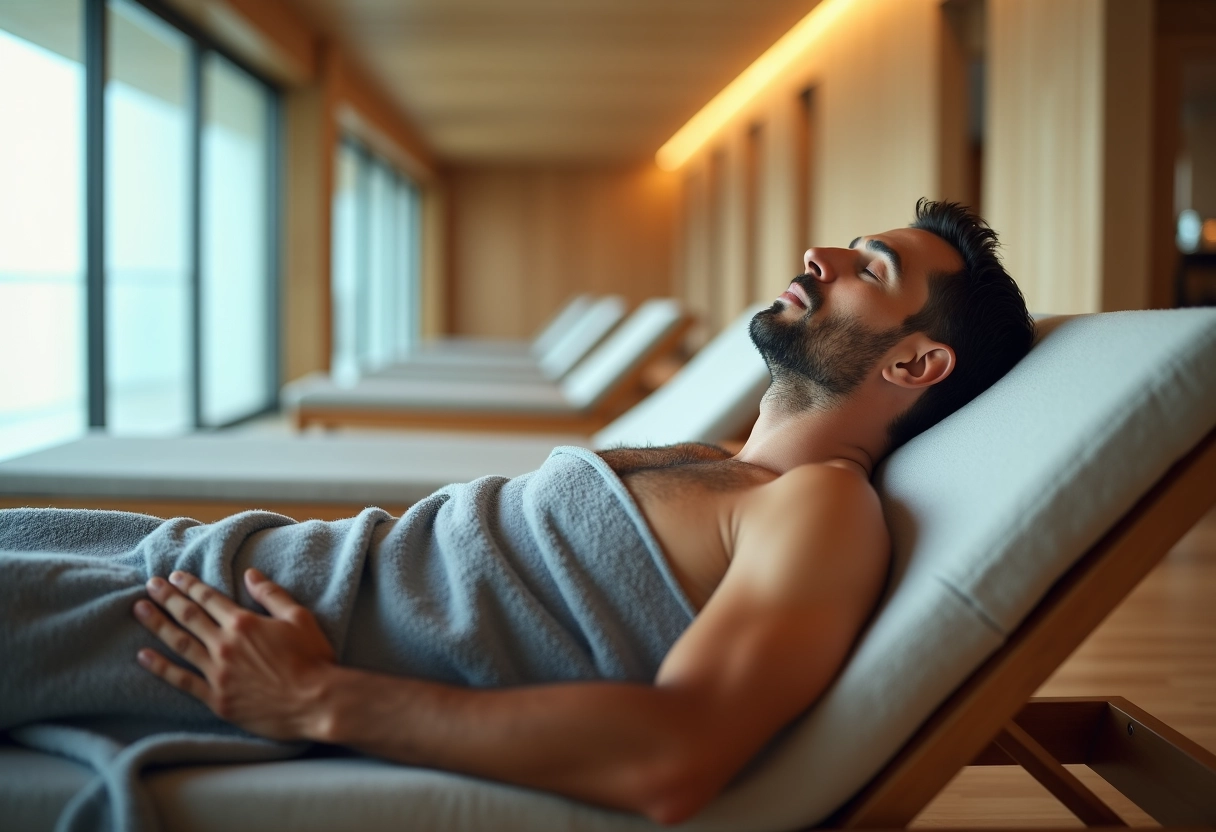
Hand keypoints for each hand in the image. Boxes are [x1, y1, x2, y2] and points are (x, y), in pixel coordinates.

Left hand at [134, 569, 336, 740]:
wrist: (316, 702)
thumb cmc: (313, 659)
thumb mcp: (299, 618)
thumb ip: (271, 595)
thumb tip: (250, 574)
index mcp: (245, 623)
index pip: (210, 599)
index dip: (190, 586)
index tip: (174, 576)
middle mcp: (225, 645)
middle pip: (189, 617)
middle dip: (167, 598)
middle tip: (149, 585)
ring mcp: (218, 673)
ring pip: (180, 644)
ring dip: (157, 625)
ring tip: (140, 610)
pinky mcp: (216, 699)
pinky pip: (182, 681)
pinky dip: (161, 668)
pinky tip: (144, 656)